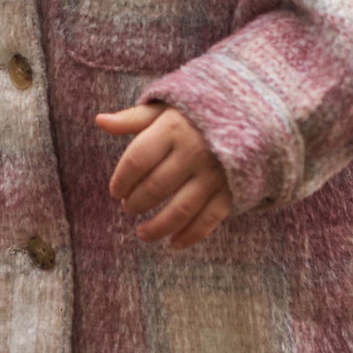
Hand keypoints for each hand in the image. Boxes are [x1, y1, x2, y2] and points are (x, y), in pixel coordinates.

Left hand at [97, 103, 232, 245]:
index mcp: (172, 129)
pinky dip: (191, 235)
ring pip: (180, 210)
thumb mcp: (166, 108)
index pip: (137, 160)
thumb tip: (100, 120)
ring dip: (158, 227)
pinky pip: (209, 219)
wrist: (252, 118)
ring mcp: (215, 174)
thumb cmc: (197, 115)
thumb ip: (134, 118)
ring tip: (142, 233)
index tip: (115, 191)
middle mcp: (194, 152)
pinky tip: (174, 243)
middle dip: (136, 203)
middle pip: (155, 187)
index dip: (121, 180)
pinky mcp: (233, 190)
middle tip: (128, 207)